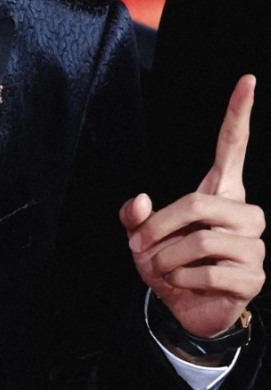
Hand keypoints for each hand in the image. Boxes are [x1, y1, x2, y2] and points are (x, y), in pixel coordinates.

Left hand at [120, 75, 265, 337]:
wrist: (182, 308)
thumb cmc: (168, 263)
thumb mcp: (142, 237)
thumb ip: (134, 216)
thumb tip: (140, 201)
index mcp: (221, 192)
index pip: (233, 147)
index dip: (238, 114)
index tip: (246, 80)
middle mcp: (245, 213)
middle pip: (199, 204)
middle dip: (160, 228)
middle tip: (141, 249)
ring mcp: (255, 245)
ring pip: (203, 240)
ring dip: (169, 258)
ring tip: (164, 268)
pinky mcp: (254, 277)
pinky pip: (210, 272)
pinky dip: (184, 280)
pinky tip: (185, 284)